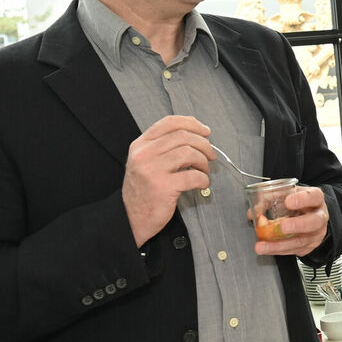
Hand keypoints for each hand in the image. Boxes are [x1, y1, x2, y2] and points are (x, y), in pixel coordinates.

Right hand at [122, 115, 213, 246]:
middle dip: (204, 144)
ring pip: (189, 153)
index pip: (169, 123)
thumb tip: (196, 134)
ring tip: (205, 170)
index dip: (192, 124)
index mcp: (140, 145)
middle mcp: (144, 154)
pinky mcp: (163, 187)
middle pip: (183, 136)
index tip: (205, 131)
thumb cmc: (144, 189)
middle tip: (211, 155)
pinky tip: (202, 183)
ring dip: (204, 161)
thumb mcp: (145, 162)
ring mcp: (152, 170)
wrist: (130, 218)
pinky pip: (193, 176)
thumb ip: (163, 147)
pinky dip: (203, 179)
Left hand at [253, 185, 329, 256]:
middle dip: (297, 225)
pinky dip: (278, 250)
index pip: (314, 197)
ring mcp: (315, 234)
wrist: (309, 216)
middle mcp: (319, 217)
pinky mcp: (308, 247)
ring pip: (301, 241)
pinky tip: (267, 249)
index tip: (288, 202)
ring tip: (263, 246)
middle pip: (314, 222)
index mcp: (315, 199)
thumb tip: (253, 211)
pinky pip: (293, 250)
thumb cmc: (298, 204)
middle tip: (283, 227)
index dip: (302, 200)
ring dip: (280, 245)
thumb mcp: (286, 194)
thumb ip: (268, 198)